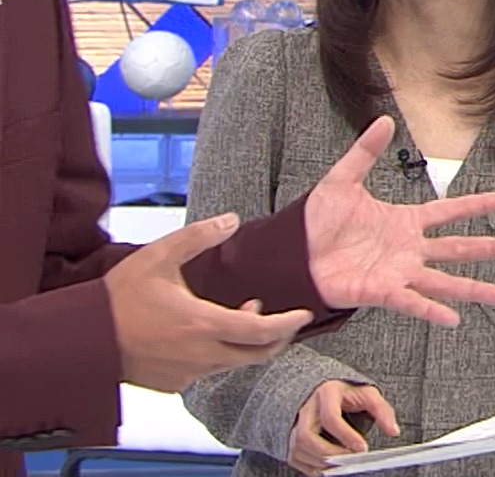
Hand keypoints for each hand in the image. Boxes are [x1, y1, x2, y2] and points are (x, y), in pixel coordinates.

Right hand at [105, 214, 315, 391]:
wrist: (80, 337)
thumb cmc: (119, 297)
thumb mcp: (159, 256)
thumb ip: (198, 236)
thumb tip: (231, 220)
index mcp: (204, 325)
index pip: (263, 333)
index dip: (289, 324)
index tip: (304, 315)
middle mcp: (201, 356)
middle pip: (256, 355)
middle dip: (276, 337)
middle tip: (282, 318)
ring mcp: (186, 374)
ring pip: (233, 364)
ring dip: (245, 343)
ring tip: (239, 314)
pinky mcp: (172, 384)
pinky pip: (207, 372)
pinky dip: (219, 355)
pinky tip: (209, 334)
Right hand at [288, 380, 398, 476]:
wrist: (325, 393)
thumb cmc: (347, 394)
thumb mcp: (368, 395)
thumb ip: (382, 411)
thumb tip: (393, 431)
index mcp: (326, 394)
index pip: (330, 418)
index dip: (346, 435)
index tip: (362, 448)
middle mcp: (306, 411)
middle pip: (308, 437)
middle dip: (331, 453)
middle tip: (351, 460)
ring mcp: (296, 427)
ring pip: (301, 450)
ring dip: (324, 462)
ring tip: (345, 463)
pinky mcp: (292, 442)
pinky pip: (298, 460)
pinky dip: (315, 468)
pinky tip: (332, 467)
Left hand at [305, 116, 494, 325]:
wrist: (290, 256)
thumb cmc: (315, 223)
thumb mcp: (341, 181)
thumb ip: (364, 152)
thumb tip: (384, 120)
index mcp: (405, 221)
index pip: (451, 211)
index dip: (479, 205)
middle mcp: (409, 249)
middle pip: (459, 248)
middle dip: (492, 250)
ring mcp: (398, 272)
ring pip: (445, 281)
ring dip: (474, 288)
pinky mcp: (381, 293)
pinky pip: (412, 303)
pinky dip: (431, 311)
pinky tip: (453, 319)